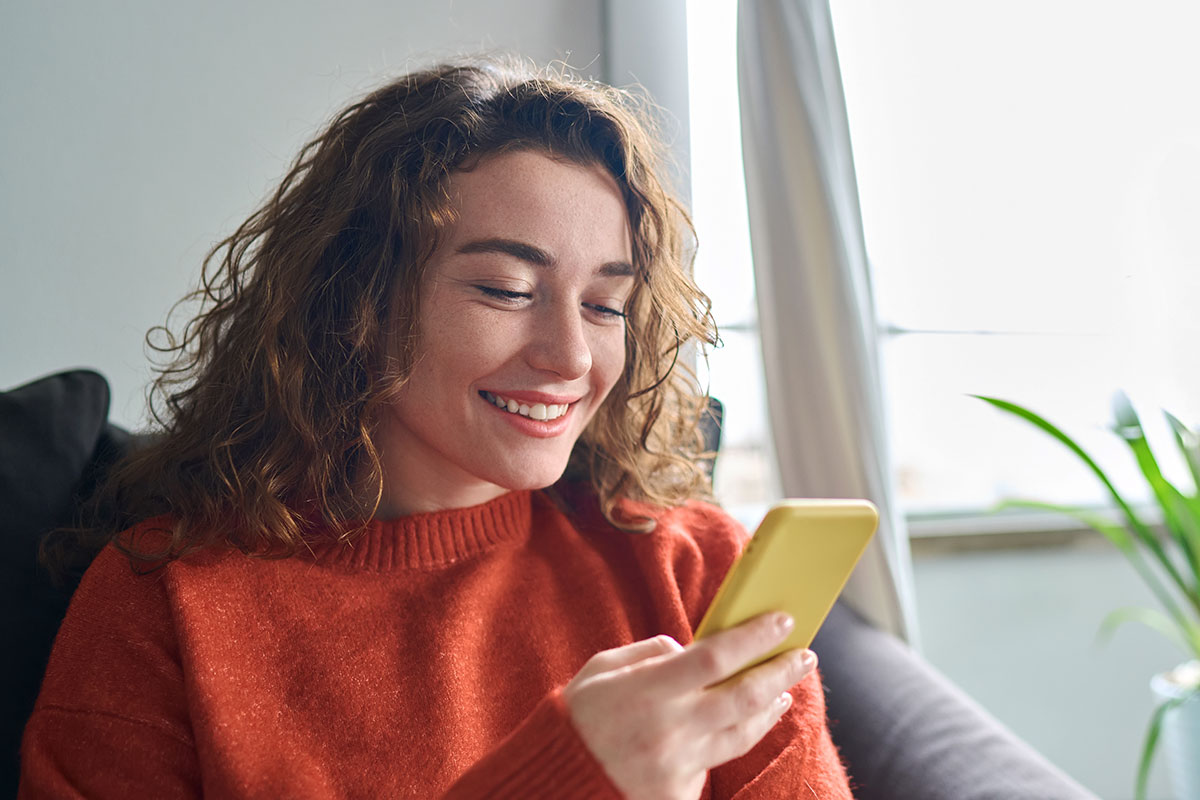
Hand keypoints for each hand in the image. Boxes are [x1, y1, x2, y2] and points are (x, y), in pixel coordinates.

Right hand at [563, 613, 816, 799]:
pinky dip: (728, 740)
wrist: (553, 785)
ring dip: (770, 708)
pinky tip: (741, 726)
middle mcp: (670, 729)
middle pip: (745, 696)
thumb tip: (689, 648)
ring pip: (743, 734)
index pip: (717, 657)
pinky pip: (714, 763)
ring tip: (784, 691)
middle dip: (782, 671)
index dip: (755, 637)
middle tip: (804, 655)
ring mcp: (678, 767)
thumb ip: (650, 654)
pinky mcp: (680, 794)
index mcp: (648, 690)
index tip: (781, 620)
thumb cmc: (576, 719)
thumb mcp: (601, 670)